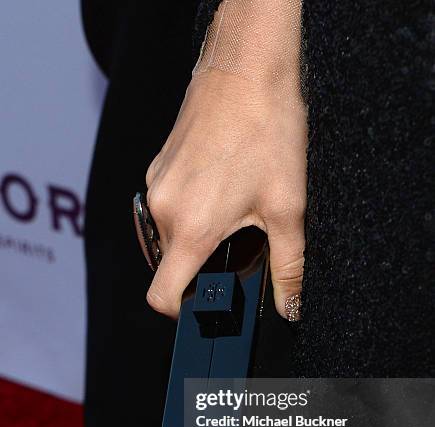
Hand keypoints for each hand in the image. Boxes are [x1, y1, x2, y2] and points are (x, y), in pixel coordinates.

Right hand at [145, 69, 307, 318]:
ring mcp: (156, 184)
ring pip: (167, 233)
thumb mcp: (287, 207)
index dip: (179, 311)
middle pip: (168, 262)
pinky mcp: (158, 166)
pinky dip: (189, 208)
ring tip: (229, 211)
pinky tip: (219, 187)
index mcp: (191, 227)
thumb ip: (289, 266)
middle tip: (234, 246)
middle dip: (198, 264)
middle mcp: (163, 209)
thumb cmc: (266, 129)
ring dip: (194, 235)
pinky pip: (166, 204)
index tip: (200, 305)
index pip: (161, 294)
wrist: (246, 68)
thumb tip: (291, 305)